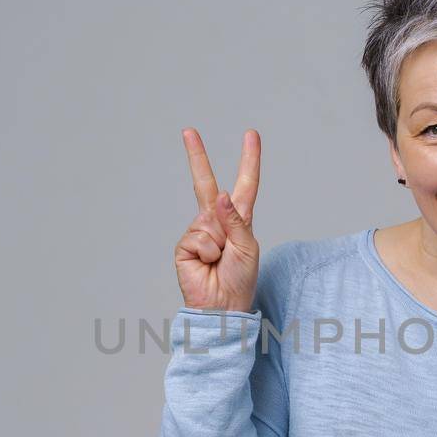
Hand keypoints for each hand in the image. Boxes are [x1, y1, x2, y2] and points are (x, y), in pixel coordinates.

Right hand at [174, 127, 261, 312]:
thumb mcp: (247, 247)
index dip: (249, 159)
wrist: (222, 306)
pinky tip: (207, 264)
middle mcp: (217, 221)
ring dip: (219, 243)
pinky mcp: (185, 245)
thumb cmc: (240, 279)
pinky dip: (207, 252)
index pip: (245, 183)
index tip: (251, 135)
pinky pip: (198, 237)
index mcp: (239, 219)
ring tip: (220, 261)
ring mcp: (199, 231)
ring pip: (207, 220)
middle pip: (205, 183)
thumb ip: (235, 220)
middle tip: (188, 130)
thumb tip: (220, 194)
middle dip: (196, 156)